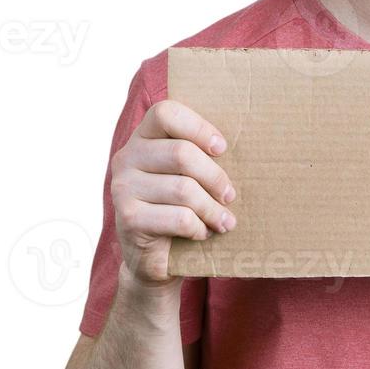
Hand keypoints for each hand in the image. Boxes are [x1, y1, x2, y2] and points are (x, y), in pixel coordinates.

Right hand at [110, 99, 236, 284]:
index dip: (199, 127)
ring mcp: (123, 189)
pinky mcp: (128, 219)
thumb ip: (199, 155)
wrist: (150, 256)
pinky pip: (179, 218)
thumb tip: (246, 145)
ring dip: (213, 208)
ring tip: (225, 220)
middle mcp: (126, 158)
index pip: (166, 112)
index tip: (221, 148)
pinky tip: (204, 232)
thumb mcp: (185, 175)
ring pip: (184, 189)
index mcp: (142, 137)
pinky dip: (200, 227)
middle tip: (230, 195)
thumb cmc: (177, 206)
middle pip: (182, 154)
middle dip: (215, 177)